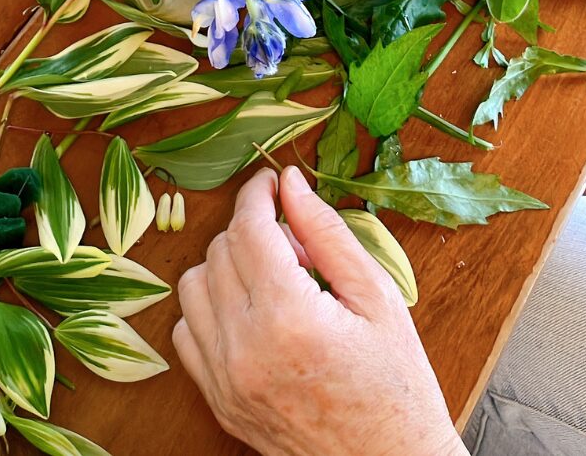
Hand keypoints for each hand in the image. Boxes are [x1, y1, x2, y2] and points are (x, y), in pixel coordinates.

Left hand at [173, 167, 467, 455]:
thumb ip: (327, 232)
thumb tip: (289, 183)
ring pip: (193, 286)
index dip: (258, 193)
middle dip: (254, 231)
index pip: (248, 227)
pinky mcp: (218, 401)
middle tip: (298, 247)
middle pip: (220, 251)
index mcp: (289, 318)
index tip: (272, 183)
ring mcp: (225, 380)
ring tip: (276, 280)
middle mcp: (245, 349)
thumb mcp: (377, 297)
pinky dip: (211, 310)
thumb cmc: (397, 387)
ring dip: (227, 267)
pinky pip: (188, 332)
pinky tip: (252, 313)